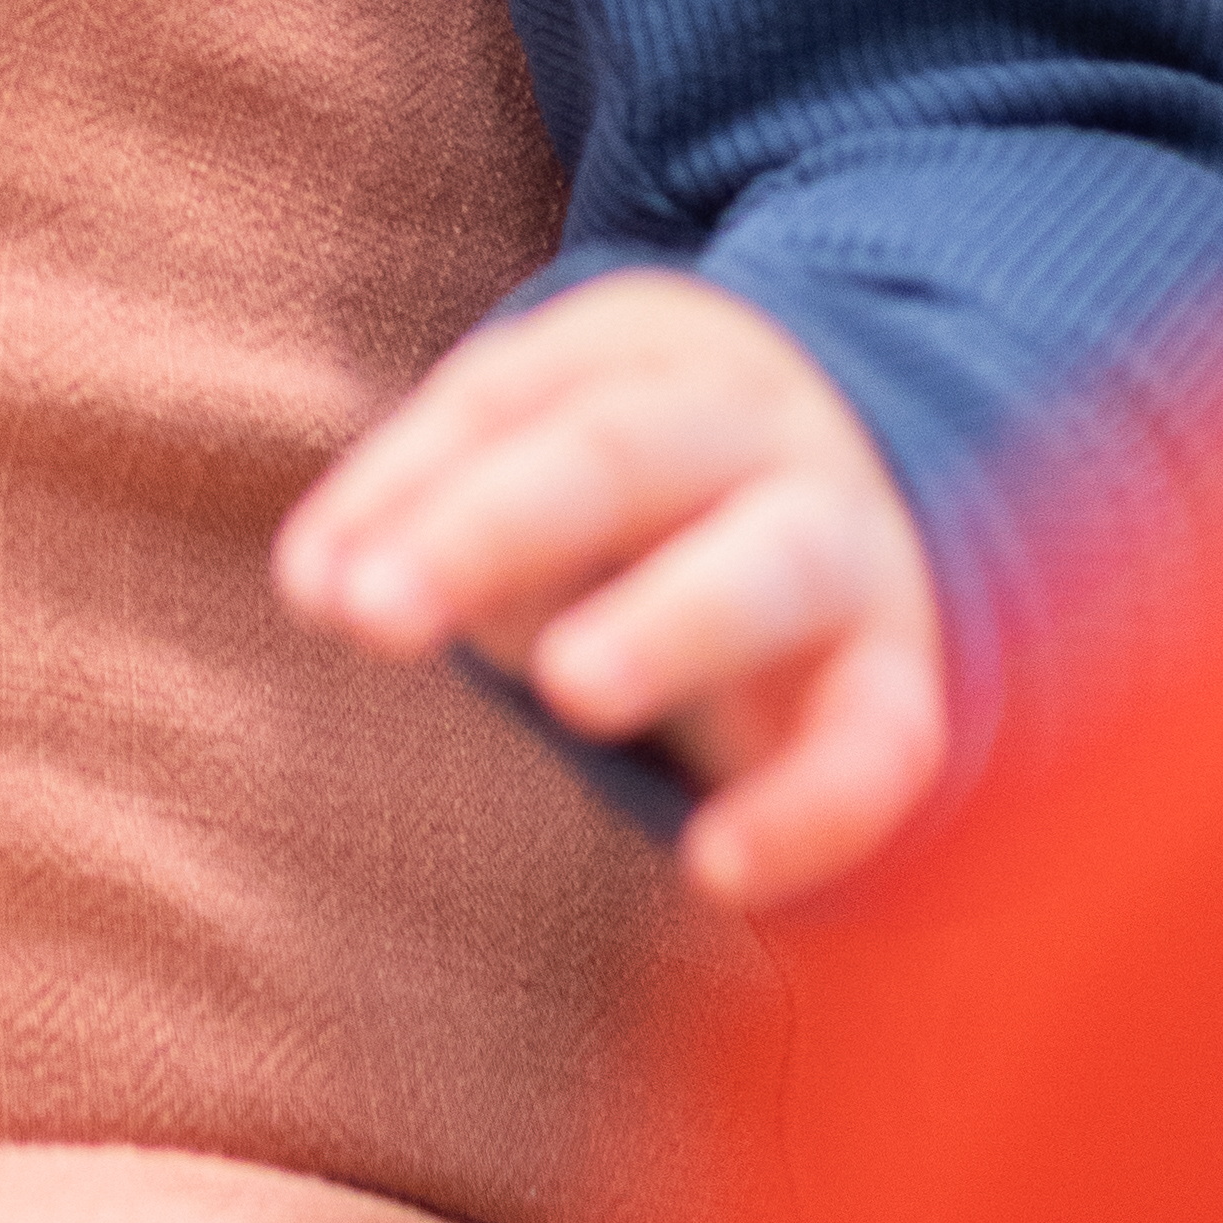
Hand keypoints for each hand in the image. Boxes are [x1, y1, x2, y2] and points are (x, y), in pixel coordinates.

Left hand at [273, 270, 947, 905]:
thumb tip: (324, 585)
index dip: (406, 485)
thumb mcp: (550, 468)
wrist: (892, 491)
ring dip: (668, 619)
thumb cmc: (649, 497)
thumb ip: (436, 513)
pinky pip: (878, 742)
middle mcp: (753, 426)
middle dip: (493, 526)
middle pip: (621, 449)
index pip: (508, 399)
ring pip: (769, 563)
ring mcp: (845, 543)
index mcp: (644, 353)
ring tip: (567, 690)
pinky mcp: (907, 677)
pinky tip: (716, 869)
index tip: (316, 588)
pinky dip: (808, 807)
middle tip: (377, 613)